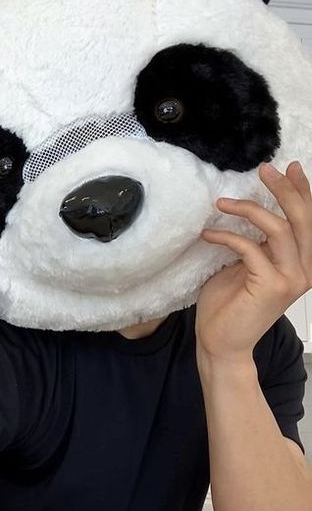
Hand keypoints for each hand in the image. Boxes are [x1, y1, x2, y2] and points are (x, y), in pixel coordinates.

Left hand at [196, 162, 311, 361]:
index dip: (302, 191)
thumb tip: (254, 211)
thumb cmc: (231, 304)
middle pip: (302, 219)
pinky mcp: (271, 285)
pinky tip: (208, 233)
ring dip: (250, 209)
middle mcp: (304, 270)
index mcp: (302, 263)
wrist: (222, 343)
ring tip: (222, 201)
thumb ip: (260, 243)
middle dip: (285, 189)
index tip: (289, 167)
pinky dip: (227, 235)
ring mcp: (291, 279)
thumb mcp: (247, 265)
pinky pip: (250, 248)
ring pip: (280, 229)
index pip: (308, 221)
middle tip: (264, 169)